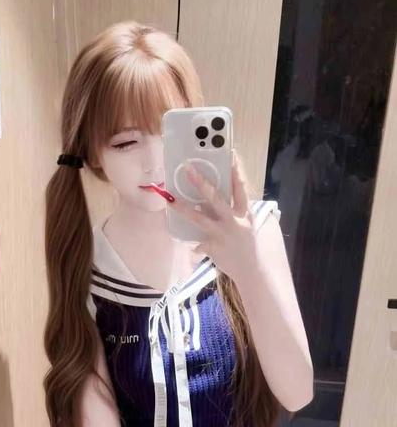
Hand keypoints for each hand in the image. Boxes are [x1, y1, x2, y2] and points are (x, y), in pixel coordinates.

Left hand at [169, 148, 258, 281]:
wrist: (256, 273)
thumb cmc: (254, 249)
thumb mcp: (252, 228)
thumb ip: (238, 216)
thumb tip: (222, 208)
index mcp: (246, 213)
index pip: (240, 187)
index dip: (236, 170)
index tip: (230, 153)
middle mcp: (233, 221)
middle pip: (214, 197)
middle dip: (200, 182)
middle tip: (188, 168)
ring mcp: (221, 234)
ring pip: (198, 218)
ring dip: (182, 208)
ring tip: (169, 199)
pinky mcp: (213, 248)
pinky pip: (199, 244)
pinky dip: (198, 247)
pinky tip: (195, 249)